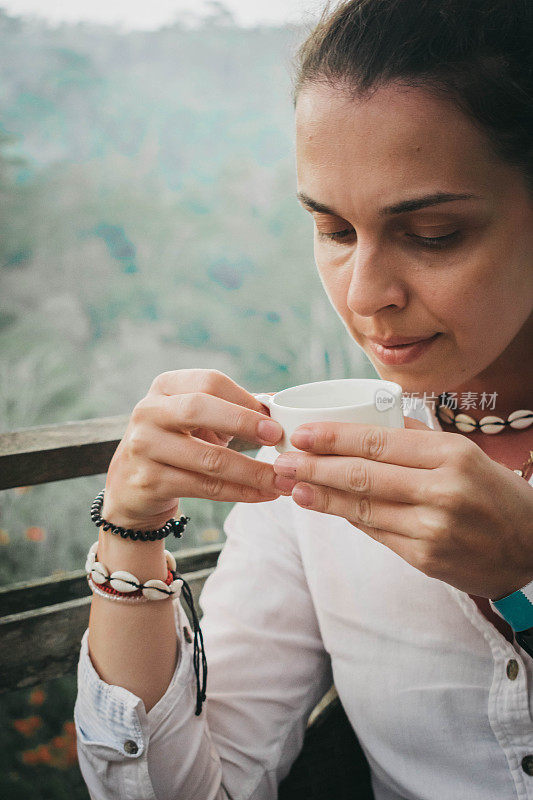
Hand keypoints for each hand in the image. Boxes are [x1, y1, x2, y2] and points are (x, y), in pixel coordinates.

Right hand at [102, 369, 284, 530]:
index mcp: (166, 386)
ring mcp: (144, 447)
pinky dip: (240, 493)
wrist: (131, 485)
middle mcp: (149, 411)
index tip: (275, 418)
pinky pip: (204, 488)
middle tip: (278, 437)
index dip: (244, 399)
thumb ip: (236, 408)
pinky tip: (265, 494)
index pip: (209, 382)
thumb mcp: (199, 418)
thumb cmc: (178, 441)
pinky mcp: (149, 481)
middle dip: (244, 422)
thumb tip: (279, 403)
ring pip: (208, 459)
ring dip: (252, 471)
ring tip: (283, 480)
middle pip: (199, 409)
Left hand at [273, 416, 532, 598]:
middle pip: (363, 475)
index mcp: (450, 454)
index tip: (301, 435)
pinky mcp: (426, 558)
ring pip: (363, 508)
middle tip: (280, 462)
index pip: (378, 441)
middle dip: (314, 467)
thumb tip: (362, 424)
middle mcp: (442, 490)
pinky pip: (376, 533)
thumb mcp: (463, 454)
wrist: (531, 544)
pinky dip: (348, 517)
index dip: (333, 438)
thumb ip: (415, 438)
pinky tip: (324, 506)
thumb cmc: (491, 491)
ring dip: (320, 496)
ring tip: (291, 486)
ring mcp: (434, 528)